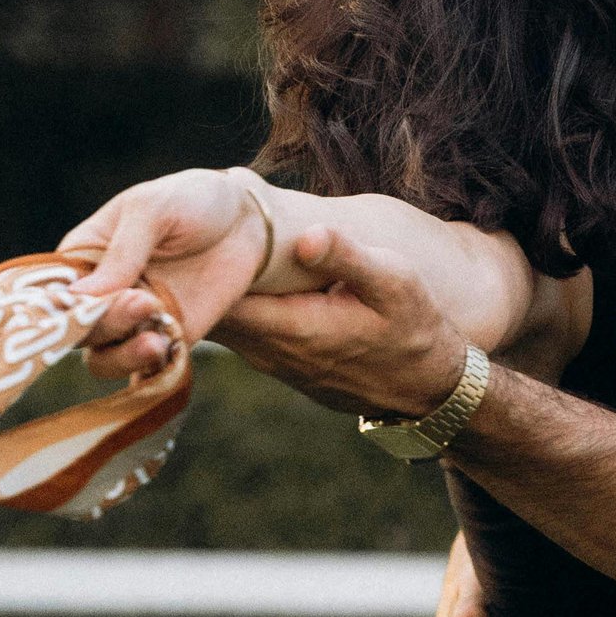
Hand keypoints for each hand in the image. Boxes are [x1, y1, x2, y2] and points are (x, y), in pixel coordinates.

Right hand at [60, 167, 279, 374]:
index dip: (56, 309)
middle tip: (141, 303)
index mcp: (84, 259)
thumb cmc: (192, 201)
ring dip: (123, 355)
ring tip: (156, 340)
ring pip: (105, 358)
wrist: (249, 221)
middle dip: (102, 325)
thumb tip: (77, 297)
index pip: (52, 295)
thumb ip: (121, 252)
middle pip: (78, 330)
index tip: (77, 310)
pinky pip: (148, 368)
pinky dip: (151, 369)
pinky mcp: (168, 338)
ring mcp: (134, 321)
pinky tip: (168, 354)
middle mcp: (102, 295)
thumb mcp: (152, 210)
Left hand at [215, 228, 469, 416]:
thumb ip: (347, 257)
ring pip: (221, 321)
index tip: (194, 230)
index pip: (220, 298)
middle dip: (197, 273)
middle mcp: (270, 351)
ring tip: (207, 245)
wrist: (426, 387)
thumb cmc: (413, 328)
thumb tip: (305, 236)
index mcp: (292, 328)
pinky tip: (238, 274)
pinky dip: (232, 303)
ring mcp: (270, 361)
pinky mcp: (277, 363)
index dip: (200, 265)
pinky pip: (240, 330)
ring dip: (212, 288)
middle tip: (189, 229)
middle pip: (208, 311)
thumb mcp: (394, 282)